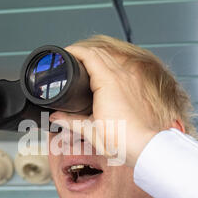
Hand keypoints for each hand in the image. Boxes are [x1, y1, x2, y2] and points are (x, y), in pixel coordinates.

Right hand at [49, 45, 156, 167]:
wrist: (142, 146)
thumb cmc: (121, 140)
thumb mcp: (89, 130)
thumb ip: (70, 121)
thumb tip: (56, 117)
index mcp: (107, 82)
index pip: (89, 55)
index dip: (75, 51)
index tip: (65, 53)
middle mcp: (121, 76)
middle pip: (99, 53)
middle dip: (84, 52)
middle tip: (71, 59)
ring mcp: (130, 80)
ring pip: (111, 58)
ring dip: (97, 57)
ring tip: (85, 65)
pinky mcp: (135, 86)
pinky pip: (120, 68)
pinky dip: (108, 66)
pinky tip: (102, 76)